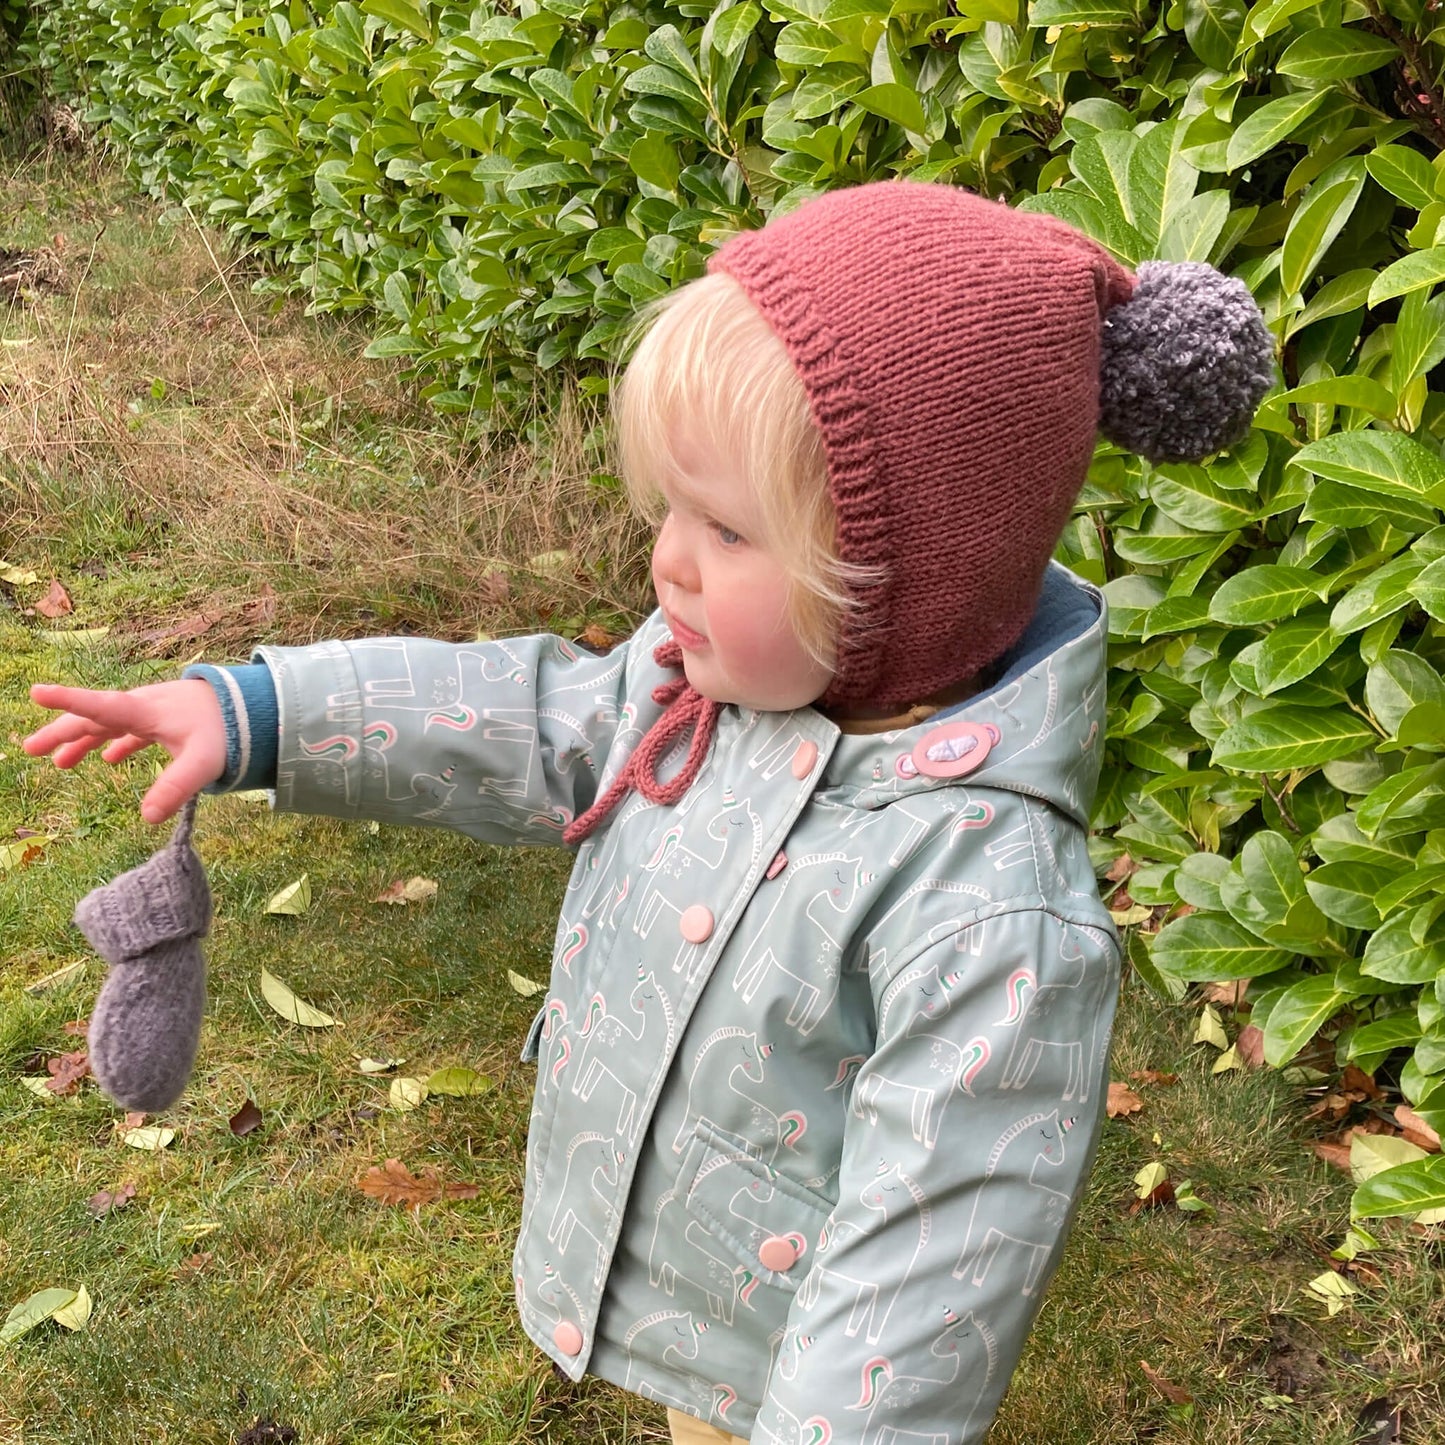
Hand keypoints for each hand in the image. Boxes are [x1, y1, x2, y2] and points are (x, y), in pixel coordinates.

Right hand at [23, 678, 228, 823]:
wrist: (261, 705)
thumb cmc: (232, 728)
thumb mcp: (203, 761)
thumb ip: (175, 788)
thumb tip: (147, 818)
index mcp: (146, 710)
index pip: (99, 705)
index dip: (67, 700)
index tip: (35, 691)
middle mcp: (145, 707)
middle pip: (95, 717)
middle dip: (61, 731)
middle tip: (29, 749)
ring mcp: (157, 711)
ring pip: (111, 723)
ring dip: (85, 740)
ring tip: (61, 763)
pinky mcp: (170, 719)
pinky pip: (134, 729)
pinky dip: (117, 743)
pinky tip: (110, 760)